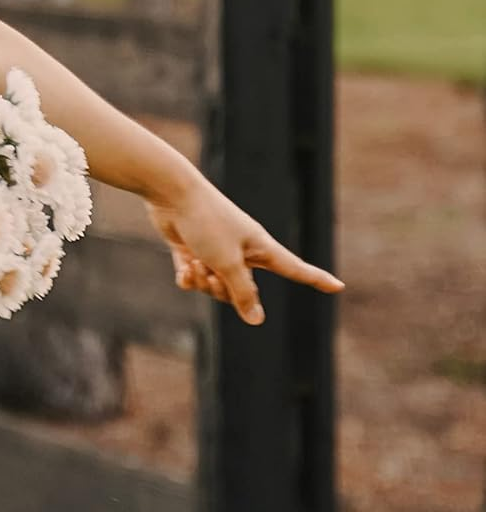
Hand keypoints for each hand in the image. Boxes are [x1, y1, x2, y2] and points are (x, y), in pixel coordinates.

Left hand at [143, 172, 343, 323]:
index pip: (295, 268)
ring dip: (203, 283)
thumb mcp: (227, 262)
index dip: (316, 278)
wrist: (171, 192)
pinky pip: (194, 278)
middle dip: (225, 291)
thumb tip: (257, 319)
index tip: (339, 286)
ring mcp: (216, 249)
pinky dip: (188, 277)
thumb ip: (242, 292)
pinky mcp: (192, 249)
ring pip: (215, 286)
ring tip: (194, 265)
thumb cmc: (206, 222)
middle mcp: (241, 250)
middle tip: (211, 274)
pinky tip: (183, 268)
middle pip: (243, 289)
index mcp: (260, 247)